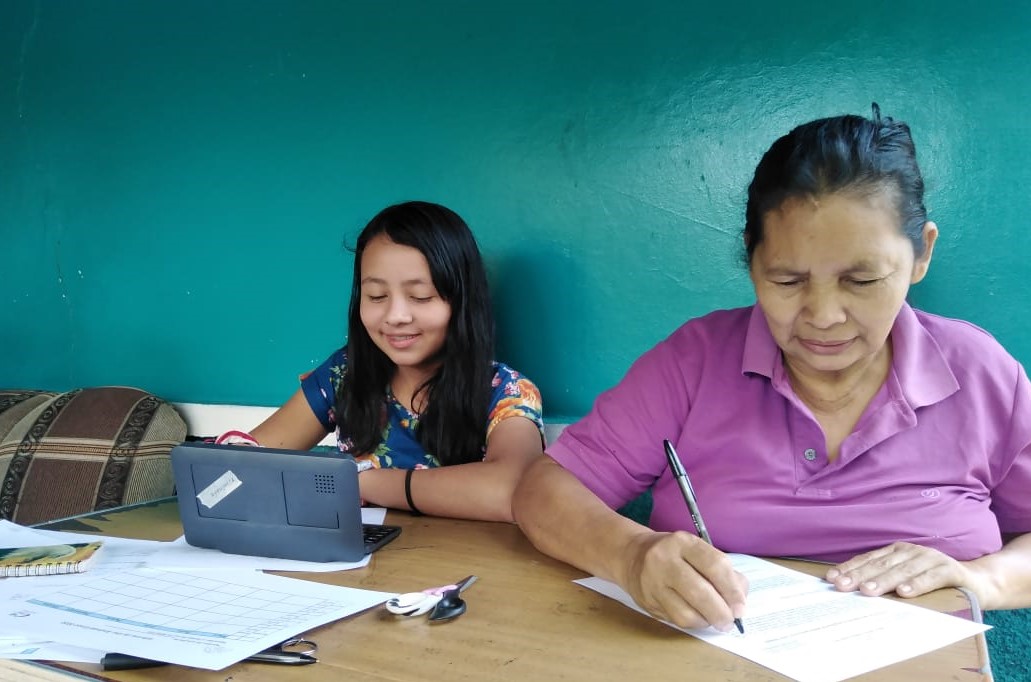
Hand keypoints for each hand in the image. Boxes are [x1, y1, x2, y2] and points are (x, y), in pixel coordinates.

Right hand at [621, 530, 747, 630]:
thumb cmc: (675, 554)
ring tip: (713, 619)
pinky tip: (697, 616)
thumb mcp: (698, 551)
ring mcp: (652, 582)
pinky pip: (676, 620)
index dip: (732, 590)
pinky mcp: (647, 602)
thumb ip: (723, 571)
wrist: (633, 556)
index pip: (715, 565)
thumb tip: (739, 600)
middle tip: (730, 621)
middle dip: (721, 612)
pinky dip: (693, 623)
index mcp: (683, 542)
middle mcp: (664, 560)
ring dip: (707, 621)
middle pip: (700, 592)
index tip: (741, 607)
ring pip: (686, 613)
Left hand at [825, 542, 978, 598]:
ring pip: (903, 570)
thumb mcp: (905, 579)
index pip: (868, 560)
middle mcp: (911, 552)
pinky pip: (931, 577)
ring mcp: (931, 559)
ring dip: (884, 581)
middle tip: (842, 586)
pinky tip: (904, 593)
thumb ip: (884, 581)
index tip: (831, 579)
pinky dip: (917, 584)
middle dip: (859, 575)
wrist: (977, 583)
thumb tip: (851, 589)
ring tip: (867, 591)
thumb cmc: (932, 582)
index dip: (850, 568)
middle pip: (881, 565)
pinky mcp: (951, 570)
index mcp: (897, 552)